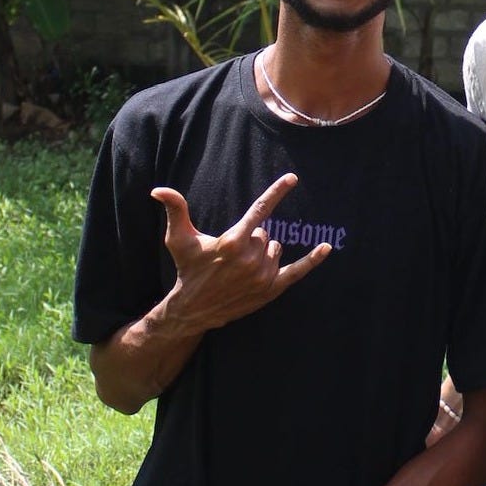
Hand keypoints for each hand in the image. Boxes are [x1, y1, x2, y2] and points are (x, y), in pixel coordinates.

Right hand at [153, 174, 330, 331]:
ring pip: (276, 249)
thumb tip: (158, 189)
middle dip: (252, 238)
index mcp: (233, 241)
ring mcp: (264, 275)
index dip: (277, 192)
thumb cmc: (188, 269)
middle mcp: (252, 258)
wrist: (194, 309)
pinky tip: (326, 248)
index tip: (293, 177)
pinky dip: (313, 260)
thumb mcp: (179, 239)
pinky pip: (298, 271)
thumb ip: (176, 211)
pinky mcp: (271, 289)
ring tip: (240, 267)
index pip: (260, 210)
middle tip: (231, 255)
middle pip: (265, 233)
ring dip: (263, 252)